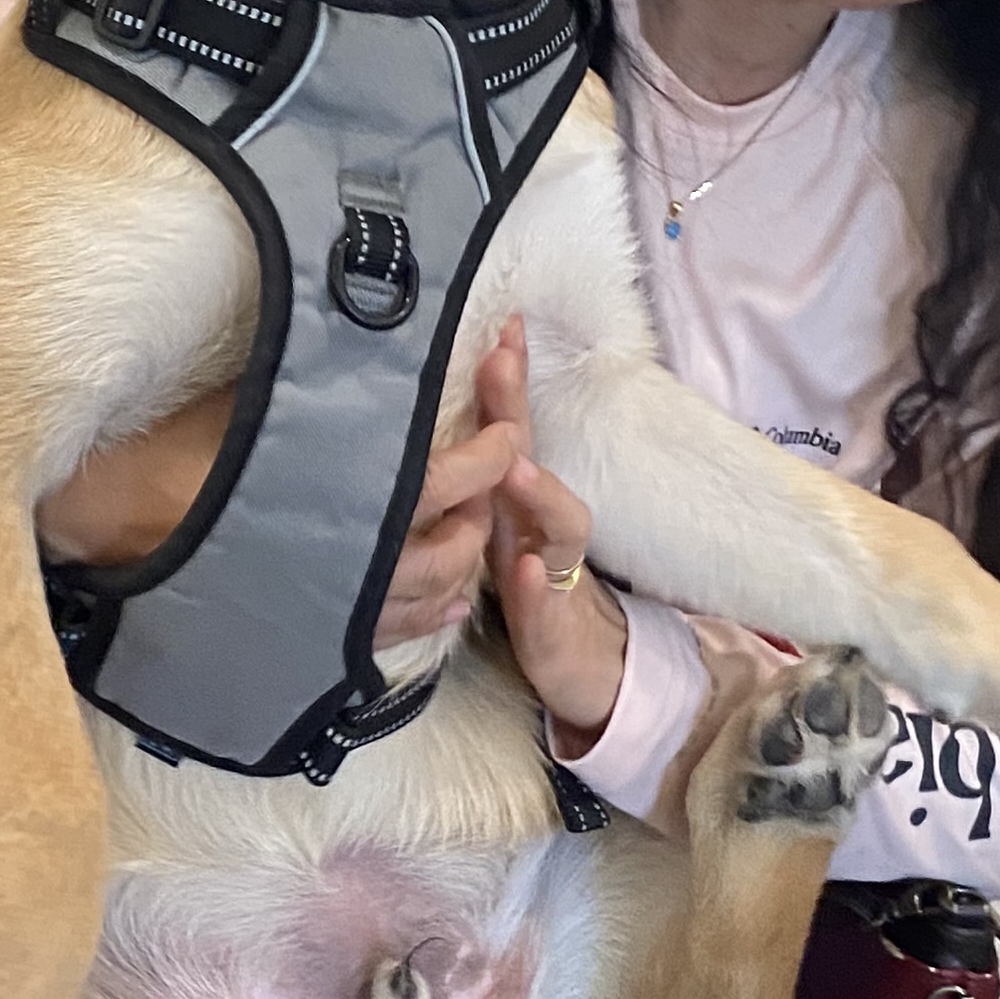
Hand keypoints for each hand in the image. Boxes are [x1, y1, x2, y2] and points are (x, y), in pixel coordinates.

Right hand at [35, 343, 528, 662]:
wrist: (107, 529)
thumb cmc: (171, 458)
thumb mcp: (249, 400)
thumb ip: (316, 379)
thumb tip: (357, 327)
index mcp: (348, 497)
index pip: (453, 478)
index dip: (493, 450)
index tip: (506, 424)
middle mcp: (355, 562)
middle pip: (457, 543)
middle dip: (486, 507)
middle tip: (490, 470)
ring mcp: (338, 608)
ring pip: (434, 595)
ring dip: (465, 560)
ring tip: (472, 526)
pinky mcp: (314, 636)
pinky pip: (395, 635)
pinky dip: (433, 614)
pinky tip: (446, 599)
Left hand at [478, 324, 629, 753]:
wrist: (586, 670)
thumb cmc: (528, 597)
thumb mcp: (489, 541)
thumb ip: (467, 493)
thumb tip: (412, 440)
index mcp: (511, 507)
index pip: (507, 434)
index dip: (503, 384)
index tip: (498, 328)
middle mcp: (536, 529)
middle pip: (530, 460)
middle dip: (516, 408)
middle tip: (501, 356)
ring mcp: (553, 576)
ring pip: (560, 528)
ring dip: (537, 494)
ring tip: (512, 465)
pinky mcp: (554, 629)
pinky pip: (546, 606)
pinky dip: (536, 587)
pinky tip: (525, 570)